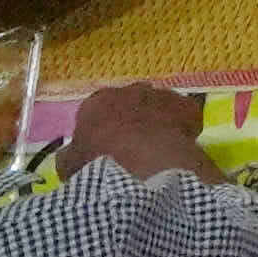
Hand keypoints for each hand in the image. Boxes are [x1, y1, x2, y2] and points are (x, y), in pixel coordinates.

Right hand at [55, 82, 212, 178]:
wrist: (143, 164)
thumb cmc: (99, 164)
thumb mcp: (71, 166)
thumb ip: (71, 156)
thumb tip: (70, 155)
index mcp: (97, 102)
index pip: (99, 111)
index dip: (104, 130)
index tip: (107, 148)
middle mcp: (130, 90)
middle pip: (131, 104)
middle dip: (132, 122)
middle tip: (134, 149)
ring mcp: (161, 95)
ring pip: (159, 108)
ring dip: (158, 124)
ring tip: (158, 151)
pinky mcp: (187, 107)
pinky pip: (184, 117)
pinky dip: (182, 129)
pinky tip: (179, 149)